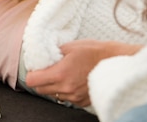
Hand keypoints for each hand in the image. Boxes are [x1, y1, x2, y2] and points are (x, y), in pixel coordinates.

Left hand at [25, 39, 141, 106]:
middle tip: (49, 69)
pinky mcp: (81, 101)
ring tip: (64, 73)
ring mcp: (74, 97)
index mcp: (60, 74)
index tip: (37, 68)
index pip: (32, 81)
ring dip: (54, 86)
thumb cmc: (93, 51)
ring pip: (53, 95)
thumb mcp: (70, 46)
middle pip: (40, 90)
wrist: (114, 61)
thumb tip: (41, 56)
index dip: (32, 73)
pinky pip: (66, 98)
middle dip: (41, 80)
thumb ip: (52, 53)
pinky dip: (66, 90)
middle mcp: (66, 88)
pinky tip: (74, 79)